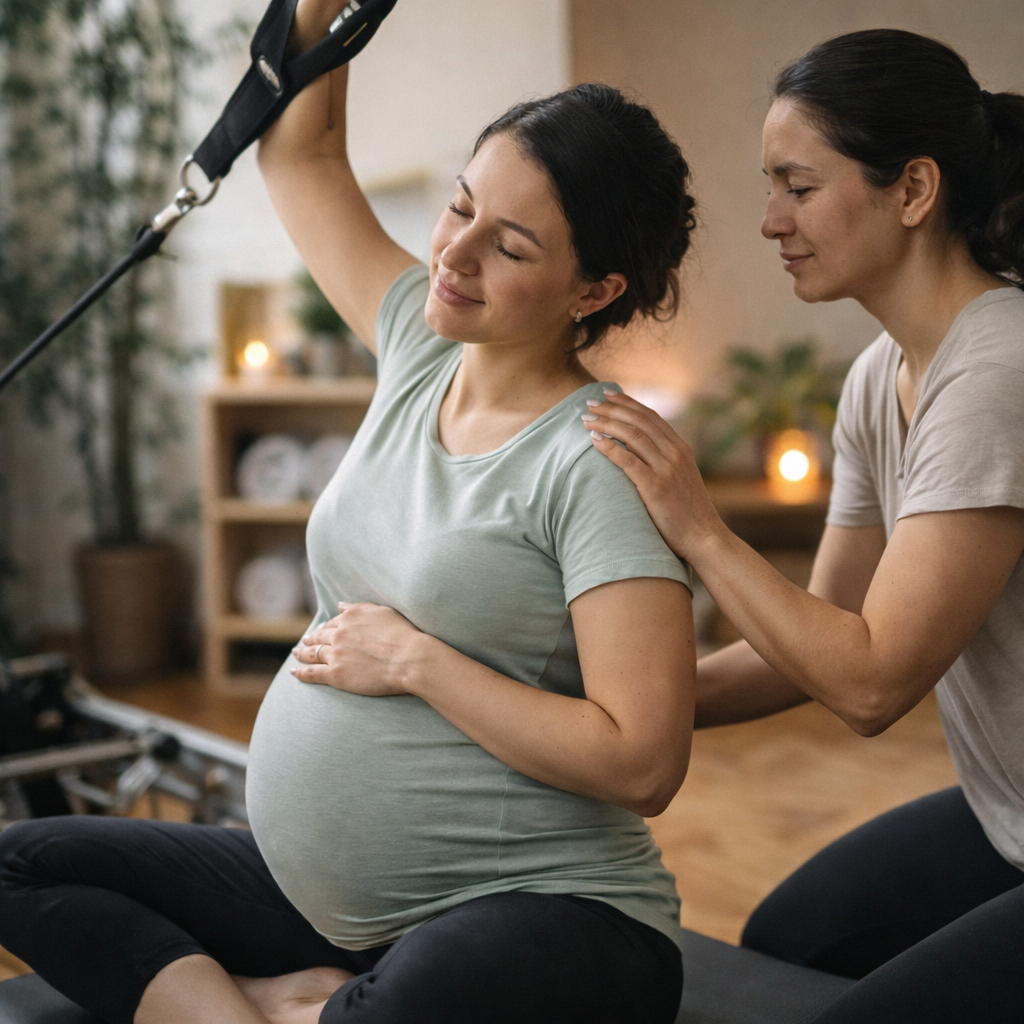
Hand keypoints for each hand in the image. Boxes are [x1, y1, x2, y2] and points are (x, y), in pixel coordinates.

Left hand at [290, 602, 428, 695]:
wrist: (408, 658)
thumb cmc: (402, 634)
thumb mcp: (382, 612)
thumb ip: (358, 607)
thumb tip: (339, 605)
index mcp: (350, 617)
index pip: (332, 623)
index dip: (325, 628)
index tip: (321, 631)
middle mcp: (339, 634)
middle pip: (319, 637)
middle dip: (310, 639)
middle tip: (304, 642)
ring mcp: (335, 654)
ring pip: (312, 654)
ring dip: (302, 654)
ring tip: (296, 654)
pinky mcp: (335, 675)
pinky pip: (312, 673)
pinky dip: (300, 672)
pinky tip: (294, 672)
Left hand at [582, 389, 723, 558]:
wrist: (704, 537)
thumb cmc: (688, 512)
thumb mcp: (681, 478)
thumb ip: (665, 461)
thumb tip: (640, 450)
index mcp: (681, 448)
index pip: (651, 416)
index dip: (628, 403)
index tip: (608, 394)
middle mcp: (675, 454)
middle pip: (639, 421)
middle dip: (612, 409)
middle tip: (590, 404)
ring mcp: (666, 469)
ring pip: (632, 435)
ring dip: (607, 423)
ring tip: (587, 420)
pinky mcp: (656, 487)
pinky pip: (628, 460)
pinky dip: (609, 447)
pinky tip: (594, 440)